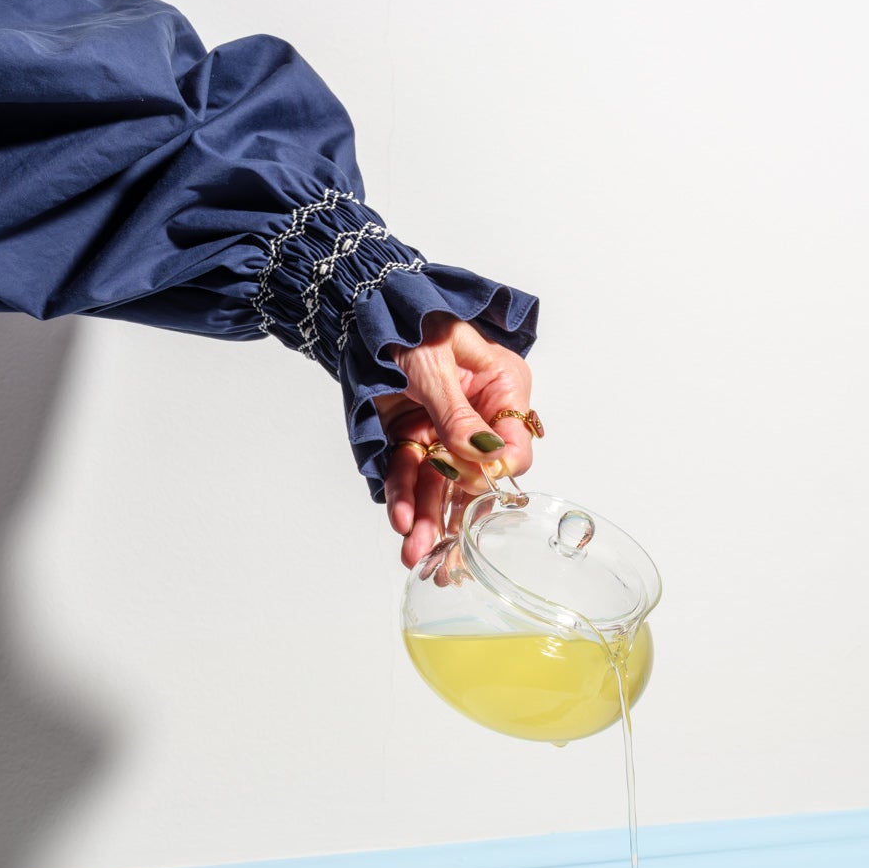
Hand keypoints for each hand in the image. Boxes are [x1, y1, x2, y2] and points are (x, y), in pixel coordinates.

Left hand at [377, 317, 536, 568]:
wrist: (355, 309)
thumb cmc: (404, 317)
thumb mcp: (432, 360)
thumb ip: (455, 413)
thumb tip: (485, 457)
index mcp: (501, 388)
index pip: (513, 446)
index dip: (496, 472)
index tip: (476, 486)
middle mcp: (477, 416)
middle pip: (476, 477)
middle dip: (459, 517)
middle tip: (448, 558)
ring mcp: (443, 431)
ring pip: (441, 485)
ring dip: (430, 520)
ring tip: (417, 554)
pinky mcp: (412, 439)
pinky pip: (410, 475)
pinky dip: (404, 498)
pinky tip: (402, 520)